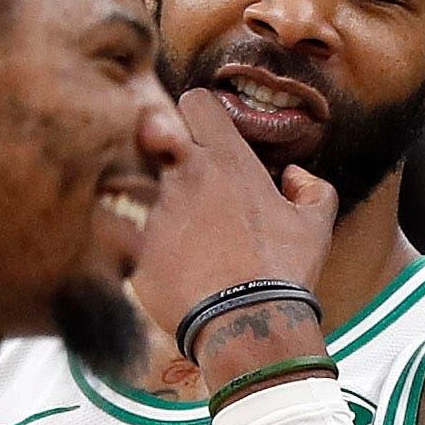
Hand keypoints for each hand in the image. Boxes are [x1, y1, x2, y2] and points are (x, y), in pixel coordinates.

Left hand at [129, 84, 336, 349]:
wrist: (250, 322)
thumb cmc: (285, 273)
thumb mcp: (317, 227)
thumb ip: (313, 189)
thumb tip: (297, 175)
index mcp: (230, 160)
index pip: (196, 102)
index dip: (196, 115)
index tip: (200, 137)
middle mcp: (187, 173)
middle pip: (150, 126)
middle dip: (152, 138)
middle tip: (160, 163)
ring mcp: (155, 206)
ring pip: (124, 173)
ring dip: (130, 185)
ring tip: (141, 208)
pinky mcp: (133, 243)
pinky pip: (108, 220)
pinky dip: (113, 226)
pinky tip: (125, 240)